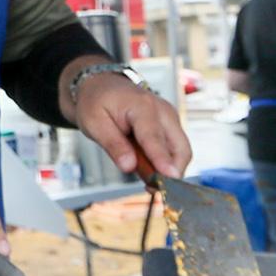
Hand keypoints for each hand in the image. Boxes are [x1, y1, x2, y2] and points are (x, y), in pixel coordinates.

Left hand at [74, 72, 191, 176]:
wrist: (103, 87)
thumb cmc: (97, 103)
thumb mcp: (94, 123)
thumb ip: (113, 145)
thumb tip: (129, 167)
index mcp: (143, 106)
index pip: (154, 137)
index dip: (162, 160)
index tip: (169, 178)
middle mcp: (164, 112)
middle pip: (180, 148)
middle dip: (172, 172)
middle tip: (154, 188)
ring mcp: (170, 119)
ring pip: (181, 152)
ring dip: (169, 170)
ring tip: (148, 181)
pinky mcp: (171, 126)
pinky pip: (175, 150)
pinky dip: (166, 163)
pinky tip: (150, 171)